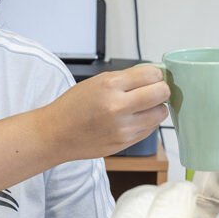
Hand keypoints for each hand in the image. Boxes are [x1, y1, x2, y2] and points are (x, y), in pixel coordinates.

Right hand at [48, 64, 168, 159]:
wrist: (56, 134)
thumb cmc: (73, 106)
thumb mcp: (97, 82)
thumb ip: (126, 78)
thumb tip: (154, 75)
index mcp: (110, 85)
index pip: (151, 74)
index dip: (156, 74)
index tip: (154, 76)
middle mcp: (118, 107)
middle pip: (161, 93)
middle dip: (162, 89)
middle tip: (155, 90)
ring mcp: (123, 128)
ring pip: (160, 113)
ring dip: (157, 107)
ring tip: (143, 106)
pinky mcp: (126, 143)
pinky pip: (150, 129)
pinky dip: (148, 122)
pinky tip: (134, 119)